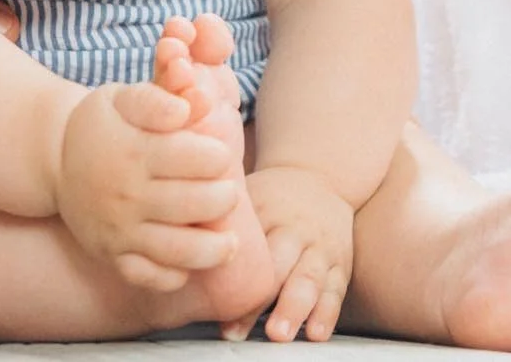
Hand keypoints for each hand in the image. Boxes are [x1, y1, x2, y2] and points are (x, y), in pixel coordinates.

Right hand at [55, 82, 245, 287]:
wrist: (56, 158)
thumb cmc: (104, 123)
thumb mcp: (123, 98)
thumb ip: (157, 97)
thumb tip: (189, 108)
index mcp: (135, 151)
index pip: (193, 158)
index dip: (218, 157)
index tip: (222, 155)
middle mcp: (127, 194)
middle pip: (193, 204)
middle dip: (224, 199)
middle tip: (230, 193)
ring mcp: (119, 230)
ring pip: (176, 250)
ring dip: (212, 249)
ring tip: (230, 243)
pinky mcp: (112, 255)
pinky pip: (147, 276)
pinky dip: (173, 276)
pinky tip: (190, 261)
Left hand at [225, 165, 354, 342]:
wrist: (320, 176)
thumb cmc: (271, 196)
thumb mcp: (248, 196)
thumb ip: (219, 223)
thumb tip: (171, 252)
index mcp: (270, 214)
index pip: (252, 250)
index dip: (237, 281)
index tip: (221, 312)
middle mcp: (297, 231)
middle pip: (283, 267)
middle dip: (269, 300)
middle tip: (256, 327)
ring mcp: (321, 248)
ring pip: (311, 280)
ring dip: (297, 309)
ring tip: (282, 334)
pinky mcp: (340, 264)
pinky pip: (336, 290)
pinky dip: (327, 313)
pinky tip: (316, 334)